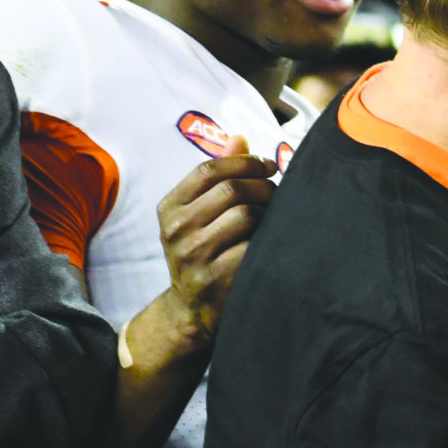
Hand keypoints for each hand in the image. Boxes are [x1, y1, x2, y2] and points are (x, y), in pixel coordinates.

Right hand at [155, 134, 277, 351]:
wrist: (192, 308)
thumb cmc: (203, 253)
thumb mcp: (198, 214)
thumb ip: (217, 177)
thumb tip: (240, 138)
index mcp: (169, 207)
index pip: (208, 169)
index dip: (244, 162)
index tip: (268, 165)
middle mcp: (176, 229)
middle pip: (232, 189)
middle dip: (264, 187)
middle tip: (278, 196)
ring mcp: (194, 255)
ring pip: (246, 215)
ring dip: (270, 214)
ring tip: (276, 221)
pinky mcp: (217, 277)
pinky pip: (255, 246)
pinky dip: (270, 240)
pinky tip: (274, 243)